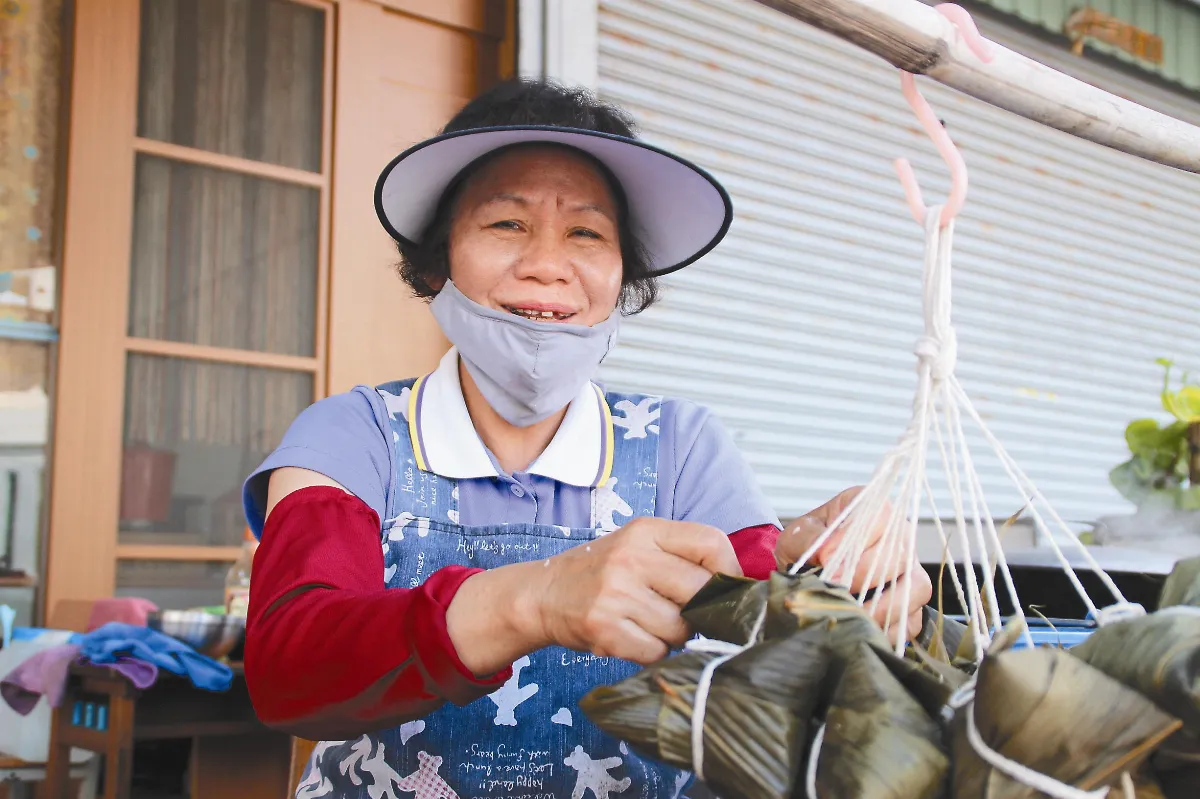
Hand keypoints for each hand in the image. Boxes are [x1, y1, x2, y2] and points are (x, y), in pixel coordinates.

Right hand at [532, 518, 742, 664]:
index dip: (729, 571)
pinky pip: (656, 652)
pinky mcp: (604, 629)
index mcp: (645, 531)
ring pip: (682, 629)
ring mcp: (615, 594)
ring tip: (650, 623)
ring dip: (675, 636)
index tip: (725, 589)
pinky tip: (633, 637)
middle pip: (701, 592)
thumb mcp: (638, 546)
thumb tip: (737, 589)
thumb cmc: (603, 572)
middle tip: (684, 613)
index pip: (711, 543)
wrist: (543, 594)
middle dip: (702, 611)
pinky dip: (652, 652)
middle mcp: (631, 558)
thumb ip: (682, 557)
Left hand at [774, 487, 931, 641]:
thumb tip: (830, 554)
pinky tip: (862, 628)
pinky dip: (889, 629)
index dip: (857, 539)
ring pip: (916, 588)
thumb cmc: (809, 545)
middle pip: (900, 554)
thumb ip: (811, 539)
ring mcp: (910, 570)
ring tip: (850, 613)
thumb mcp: (798, 535)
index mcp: (872, 509)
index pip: (882, 516)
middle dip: (865, 576)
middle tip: (834, 587)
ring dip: (882, 606)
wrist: (808, 569)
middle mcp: (899, 537)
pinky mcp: (911, 603)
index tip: (829, 559)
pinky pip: (913, 619)